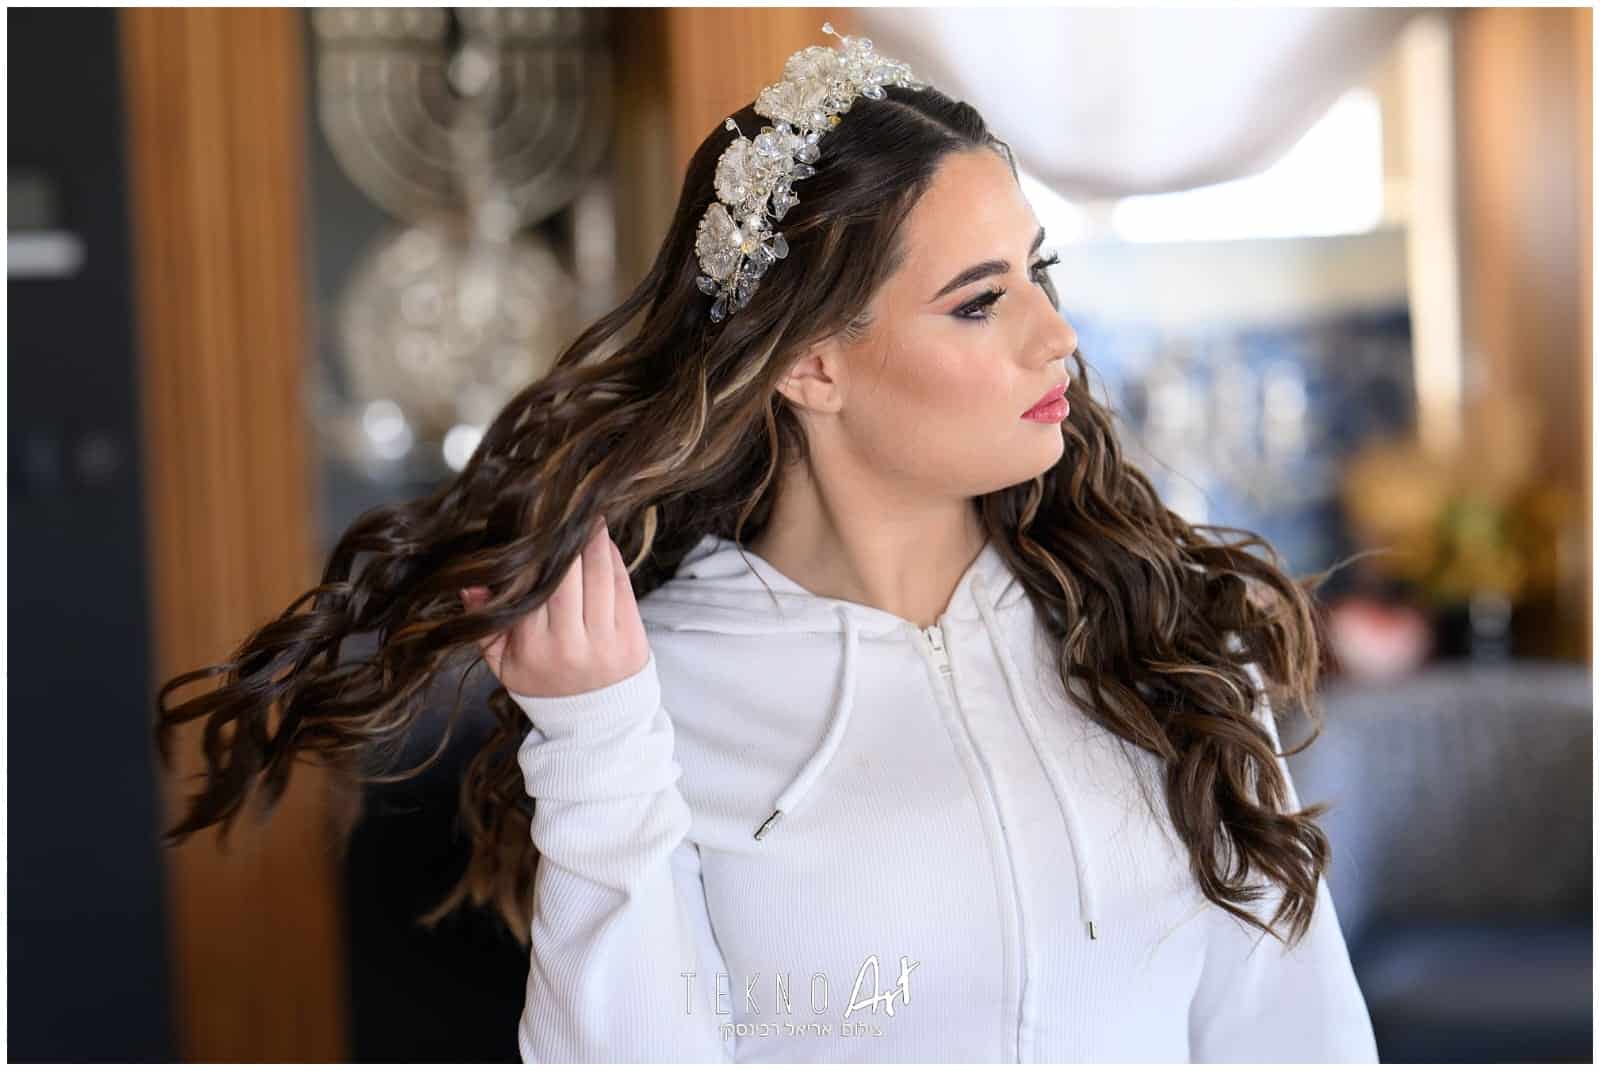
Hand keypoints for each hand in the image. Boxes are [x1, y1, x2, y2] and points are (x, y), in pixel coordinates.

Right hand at [460, 517, 650, 698]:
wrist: (597, 725)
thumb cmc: (544, 685)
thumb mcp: (504, 666)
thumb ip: (483, 626)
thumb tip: (469, 583)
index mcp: (532, 648)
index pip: (532, 588)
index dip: (534, 554)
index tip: (532, 525)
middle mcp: (568, 644)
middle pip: (566, 577)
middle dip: (565, 538)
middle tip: (561, 506)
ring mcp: (603, 640)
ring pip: (598, 575)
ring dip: (592, 540)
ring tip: (584, 513)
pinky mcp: (632, 636)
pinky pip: (622, 586)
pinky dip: (612, 558)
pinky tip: (602, 539)